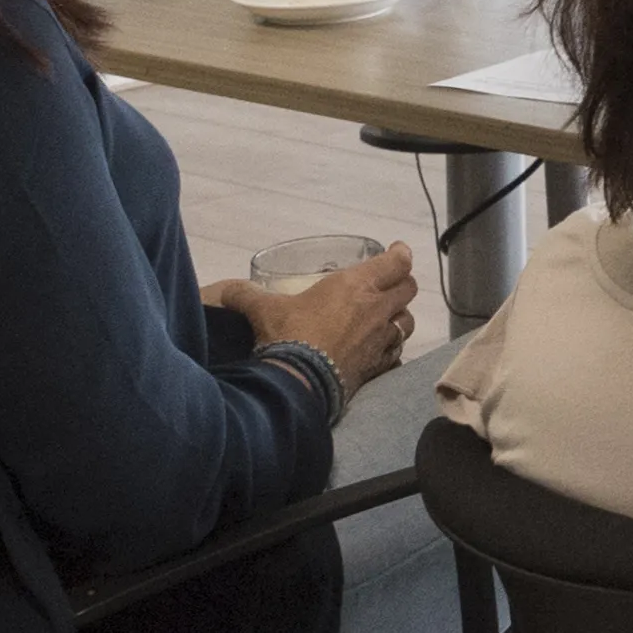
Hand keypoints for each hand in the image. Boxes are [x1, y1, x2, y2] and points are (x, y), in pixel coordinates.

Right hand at [211, 245, 419, 385]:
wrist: (298, 383)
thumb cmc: (288, 336)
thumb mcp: (263, 310)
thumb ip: (245, 295)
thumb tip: (224, 290)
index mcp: (356, 285)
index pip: (396, 262)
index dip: (400, 253)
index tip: (397, 250)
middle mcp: (376, 309)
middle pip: (409, 289)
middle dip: (402, 283)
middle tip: (390, 283)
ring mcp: (381, 339)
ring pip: (407, 322)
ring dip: (400, 316)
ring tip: (387, 317)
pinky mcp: (378, 367)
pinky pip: (396, 353)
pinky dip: (392, 348)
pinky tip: (380, 350)